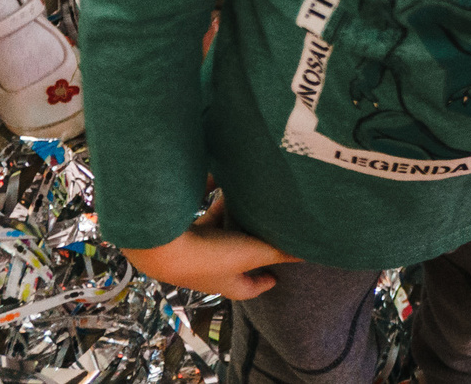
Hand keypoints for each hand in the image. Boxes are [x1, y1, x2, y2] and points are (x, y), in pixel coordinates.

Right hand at [122, 195, 298, 298]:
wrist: (160, 246)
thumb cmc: (210, 255)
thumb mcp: (253, 254)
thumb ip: (280, 252)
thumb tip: (309, 252)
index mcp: (225, 282)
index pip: (247, 290)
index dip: (262, 285)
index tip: (276, 278)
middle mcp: (207, 269)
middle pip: (231, 261)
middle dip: (247, 247)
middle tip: (264, 231)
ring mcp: (191, 249)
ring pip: (216, 233)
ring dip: (230, 218)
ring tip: (249, 200)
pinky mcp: (178, 231)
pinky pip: (200, 210)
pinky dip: (212, 196)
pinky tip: (222, 180)